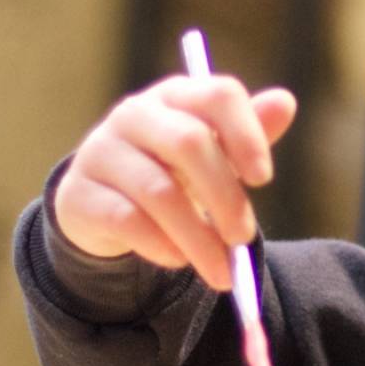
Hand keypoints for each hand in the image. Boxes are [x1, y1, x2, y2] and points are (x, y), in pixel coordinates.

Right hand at [53, 75, 297, 289]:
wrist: (105, 204)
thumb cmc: (174, 172)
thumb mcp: (214, 154)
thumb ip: (248, 134)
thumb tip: (285, 103)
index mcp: (177, 95)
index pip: (218, 95)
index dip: (246, 134)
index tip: (262, 179)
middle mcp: (136, 113)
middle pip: (189, 143)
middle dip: (225, 197)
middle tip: (244, 238)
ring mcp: (101, 150)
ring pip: (159, 191)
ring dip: (198, 237)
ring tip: (222, 270)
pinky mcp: (79, 192)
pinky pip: (126, 220)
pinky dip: (161, 245)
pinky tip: (179, 261)